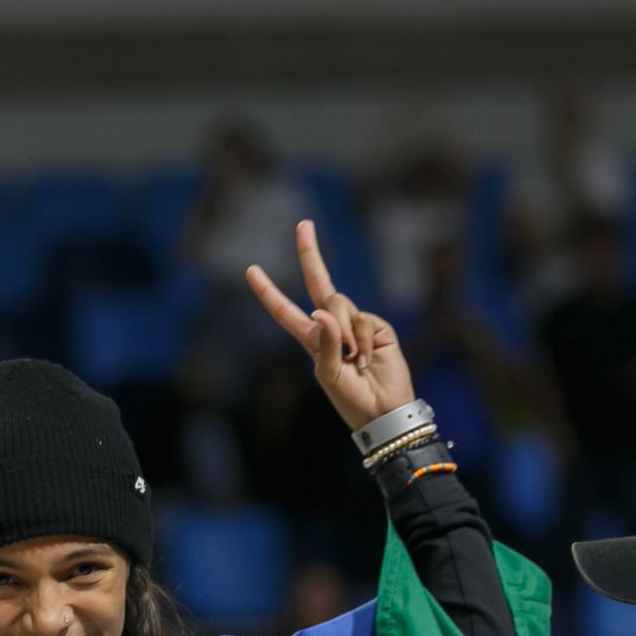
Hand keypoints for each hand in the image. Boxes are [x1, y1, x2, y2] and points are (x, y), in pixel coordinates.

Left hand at [246, 221, 414, 431]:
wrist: (384, 411)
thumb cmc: (351, 399)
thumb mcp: (328, 375)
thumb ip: (324, 343)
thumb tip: (322, 310)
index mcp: (312, 340)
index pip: (285, 311)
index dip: (269, 292)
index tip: (251, 270)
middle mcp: (332, 327)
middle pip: (319, 283)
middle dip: (310, 253)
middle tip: (304, 224)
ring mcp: (355, 324)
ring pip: (339, 305)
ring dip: (343, 334)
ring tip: (354, 361)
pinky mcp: (376, 326)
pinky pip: (361, 319)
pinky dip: (361, 340)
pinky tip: (367, 359)